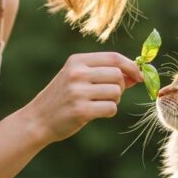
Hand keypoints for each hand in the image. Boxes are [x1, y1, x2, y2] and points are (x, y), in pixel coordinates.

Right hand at [24, 52, 143, 142]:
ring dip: (114, 100)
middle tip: (109, 95)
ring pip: (117, 92)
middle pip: (118, 75)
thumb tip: (137, 74)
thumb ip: (105, 74)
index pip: (114, 58)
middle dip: (121, 87)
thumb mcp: (78, 78)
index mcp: (77, 61)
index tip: (139, 76)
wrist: (37, 119)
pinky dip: (109, 111)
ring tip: (99, 103)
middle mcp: (77, 73)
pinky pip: (111, 108)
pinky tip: (95, 113)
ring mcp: (78, 92)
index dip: (131, 66)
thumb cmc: (62, 98)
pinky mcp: (80, 110)